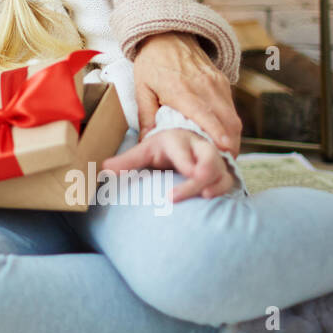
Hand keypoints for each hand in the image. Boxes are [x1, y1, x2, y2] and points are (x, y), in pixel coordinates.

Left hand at [102, 127, 235, 202]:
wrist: (184, 136)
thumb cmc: (162, 145)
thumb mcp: (144, 150)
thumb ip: (127, 161)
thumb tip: (104, 169)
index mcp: (176, 138)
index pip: (182, 148)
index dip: (187, 161)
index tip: (189, 173)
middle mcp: (197, 144)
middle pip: (208, 157)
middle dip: (205, 172)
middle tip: (199, 192)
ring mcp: (213, 154)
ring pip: (221, 167)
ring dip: (216, 182)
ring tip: (205, 196)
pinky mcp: (223, 166)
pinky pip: (229, 176)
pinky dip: (224, 186)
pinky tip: (212, 196)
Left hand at [132, 32, 241, 153]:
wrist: (167, 35)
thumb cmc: (151, 64)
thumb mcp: (142, 89)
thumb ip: (146, 117)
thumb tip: (146, 144)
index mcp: (182, 89)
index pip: (204, 115)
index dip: (216, 134)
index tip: (223, 151)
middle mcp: (205, 86)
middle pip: (226, 120)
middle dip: (229, 145)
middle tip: (224, 167)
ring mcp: (217, 83)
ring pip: (233, 116)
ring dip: (232, 138)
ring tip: (225, 159)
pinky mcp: (223, 82)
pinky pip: (231, 109)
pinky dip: (230, 126)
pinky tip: (224, 140)